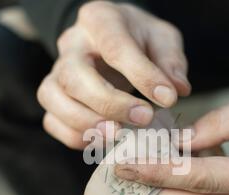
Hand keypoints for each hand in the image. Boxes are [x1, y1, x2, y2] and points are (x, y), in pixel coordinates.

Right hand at [37, 1, 190, 148]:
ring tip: (118, 134)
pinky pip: (51, 121)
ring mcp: (56, 72)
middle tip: (144, 118)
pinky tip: (103, 140)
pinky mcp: (53, 98)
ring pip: (52, 97)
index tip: (168, 98)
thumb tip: (176, 90)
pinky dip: (75, 136)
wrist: (112, 41)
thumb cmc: (138, 39)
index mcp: (99, 20)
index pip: (114, 46)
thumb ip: (170, 61)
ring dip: (85, 123)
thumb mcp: (162, 38)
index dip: (141, 75)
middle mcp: (71, 45)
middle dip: (108, 103)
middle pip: (74, 75)